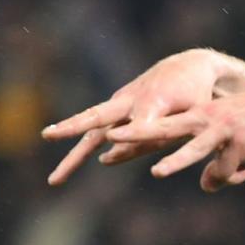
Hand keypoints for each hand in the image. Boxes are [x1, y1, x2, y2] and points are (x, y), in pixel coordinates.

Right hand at [42, 49, 223, 184]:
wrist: (191, 67)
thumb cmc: (196, 96)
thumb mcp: (191, 115)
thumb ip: (160, 136)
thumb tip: (111, 157)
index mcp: (156, 101)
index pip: (139, 126)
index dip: (128, 140)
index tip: (105, 157)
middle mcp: (132, 100)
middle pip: (98, 115)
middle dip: (74, 126)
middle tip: (48, 135)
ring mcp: (122, 102)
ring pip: (91, 125)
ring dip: (71, 148)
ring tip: (54, 178)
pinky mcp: (118, 106)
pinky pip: (97, 127)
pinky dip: (82, 147)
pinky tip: (68, 171)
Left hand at [104, 85, 244, 191]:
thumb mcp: (232, 136)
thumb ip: (214, 160)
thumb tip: (205, 186)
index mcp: (199, 114)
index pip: (161, 122)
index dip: (135, 132)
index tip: (109, 136)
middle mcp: (206, 119)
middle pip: (165, 128)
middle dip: (137, 135)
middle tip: (111, 137)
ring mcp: (223, 130)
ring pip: (194, 149)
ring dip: (176, 161)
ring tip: (157, 171)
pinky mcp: (242, 143)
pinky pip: (227, 172)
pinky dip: (229, 178)